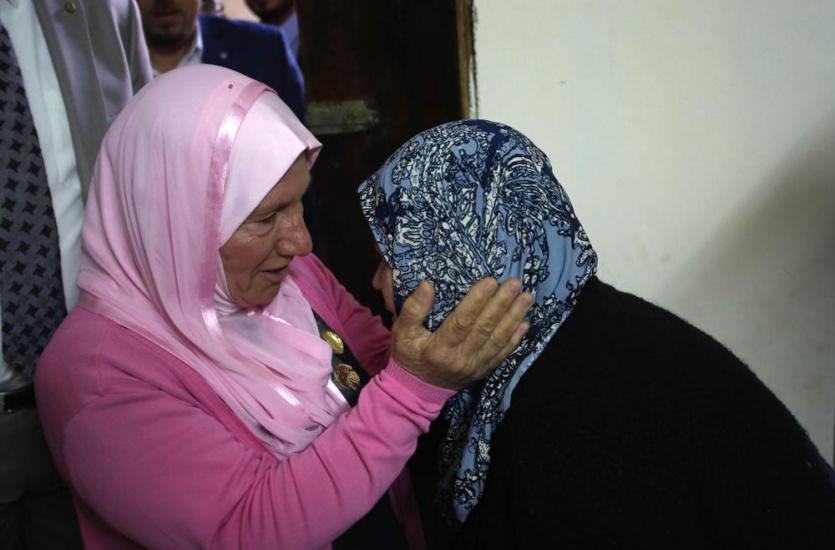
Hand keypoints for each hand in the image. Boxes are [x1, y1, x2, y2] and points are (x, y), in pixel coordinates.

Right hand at [391, 278, 532, 389]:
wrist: (416, 390)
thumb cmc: (409, 355)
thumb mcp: (401, 332)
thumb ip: (413, 309)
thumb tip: (427, 285)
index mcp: (439, 348)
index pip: (462, 321)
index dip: (477, 301)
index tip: (491, 281)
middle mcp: (460, 358)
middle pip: (484, 328)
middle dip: (502, 304)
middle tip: (516, 284)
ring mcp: (474, 366)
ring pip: (498, 340)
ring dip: (514, 318)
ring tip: (526, 298)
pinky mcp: (483, 371)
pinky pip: (502, 354)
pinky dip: (515, 339)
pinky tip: (525, 323)